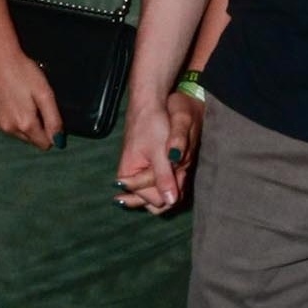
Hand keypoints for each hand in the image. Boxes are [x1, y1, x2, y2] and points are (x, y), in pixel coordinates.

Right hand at [0, 43, 63, 148]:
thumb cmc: (22, 71)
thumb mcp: (45, 93)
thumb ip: (53, 119)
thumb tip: (58, 140)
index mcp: (25, 124)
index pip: (43, 144)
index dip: (50, 133)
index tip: (48, 117)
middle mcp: (7, 128)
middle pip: (28, 139)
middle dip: (34, 127)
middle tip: (33, 103)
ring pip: (13, 131)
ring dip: (18, 121)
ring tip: (17, 98)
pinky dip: (4, 114)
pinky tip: (4, 98)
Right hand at [115, 92, 202, 213]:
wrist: (150, 105)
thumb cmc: (152, 125)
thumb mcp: (160, 153)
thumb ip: (164, 178)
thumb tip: (170, 202)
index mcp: (128, 177)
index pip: (154, 199)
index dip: (169, 187)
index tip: (177, 169)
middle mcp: (131, 180)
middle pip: (155, 201)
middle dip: (171, 188)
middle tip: (179, 169)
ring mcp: (139, 175)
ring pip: (159, 193)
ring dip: (172, 183)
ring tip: (178, 167)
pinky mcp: (147, 169)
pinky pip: (160, 183)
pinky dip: (171, 177)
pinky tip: (177, 167)